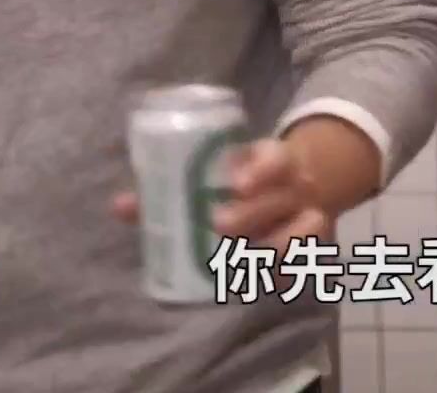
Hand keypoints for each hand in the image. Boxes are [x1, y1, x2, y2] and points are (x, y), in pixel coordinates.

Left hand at [111, 138, 332, 252]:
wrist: (296, 186)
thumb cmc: (240, 179)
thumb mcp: (215, 172)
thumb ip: (170, 188)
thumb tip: (120, 206)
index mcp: (273, 158)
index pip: (276, 156)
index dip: (260, 169)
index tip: (236, 185)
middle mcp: (297, 184)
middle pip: (283, 196)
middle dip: (252, 213)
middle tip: (219, 226)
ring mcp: (311, 211)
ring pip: (308, 228)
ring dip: (276, 245)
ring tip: (243, 261)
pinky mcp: (316, 242)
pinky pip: (312, 257)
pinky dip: (291, 269)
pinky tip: (265, 279)